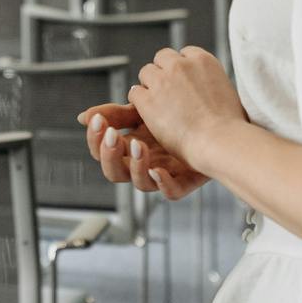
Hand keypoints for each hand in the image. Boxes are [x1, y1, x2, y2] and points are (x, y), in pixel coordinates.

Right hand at [76, 102, 208, 199]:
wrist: (217, 121)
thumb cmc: (177, 116)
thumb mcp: (144, 110)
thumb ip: (116, 114)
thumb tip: (83, 117)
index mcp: (128, 148)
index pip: (101, 151)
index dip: (95, 140)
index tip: (99, 121)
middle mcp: (143, 164)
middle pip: (115, 172)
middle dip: (109, 156)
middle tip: (113, 136)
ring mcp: (164, 173)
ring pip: (141, 184)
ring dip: (136, 167)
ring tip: (140, 146)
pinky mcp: (187, 180)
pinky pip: (173, 192)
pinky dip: (164, 184)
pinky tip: (160, 170)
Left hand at [123, 47, 248, 174]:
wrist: (219, 141)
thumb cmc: (228, 126)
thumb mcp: (227, 91)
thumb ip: (210, 81)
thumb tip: (202, 87)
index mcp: (203, 60)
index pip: (184, 53)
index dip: (182, 68)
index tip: (184, 82)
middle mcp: (181, 65)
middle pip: (162, 58)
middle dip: (164, 73)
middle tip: (168, 93)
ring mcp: (162, 81)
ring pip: (146, 72)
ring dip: (150, 86)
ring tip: (159, 105)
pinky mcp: (148, 99)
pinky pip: (134, 93)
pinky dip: (140, 103)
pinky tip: (149, 115)